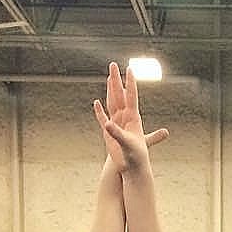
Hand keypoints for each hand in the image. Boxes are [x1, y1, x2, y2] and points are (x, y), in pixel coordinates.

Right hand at [93, 62, 168, 176]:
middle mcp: (125, 118)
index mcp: (133, 118)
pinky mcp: (110, 132)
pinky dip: (99, 111)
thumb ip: (117, 133)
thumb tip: (107, 124)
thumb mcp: (126, 144)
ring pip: (112, 102)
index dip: (130, 82)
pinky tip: (96, 103)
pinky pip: (103, 118)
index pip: (131, 96)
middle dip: (116, 80)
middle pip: (120, 95)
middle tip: (113, 64)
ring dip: (110, 90)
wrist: (130, 168)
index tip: (130, 68)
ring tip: (109, 76)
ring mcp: (117, 123)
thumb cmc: (135, 156)